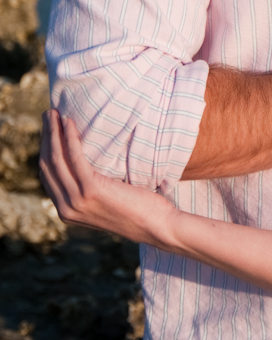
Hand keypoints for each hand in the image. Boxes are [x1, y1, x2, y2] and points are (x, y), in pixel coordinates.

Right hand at [40, 112, 179, 248]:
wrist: (157, 226)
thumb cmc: (138, 210)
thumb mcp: (106, 201)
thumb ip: (89, 190)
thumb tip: (84, 164)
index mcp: (67, 212)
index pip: (47, 176)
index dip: (45, 150)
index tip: (49, 129)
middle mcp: (67, 209)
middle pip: (47, 165)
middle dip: (46, 137)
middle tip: (49, 114)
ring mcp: (77, 201)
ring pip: (56, 159)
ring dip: (54, 132)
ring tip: (54, 113)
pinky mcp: (90, 190)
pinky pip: (75, 157)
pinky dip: (70, 137)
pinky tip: (70, 123)